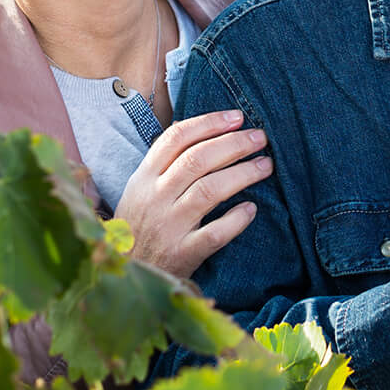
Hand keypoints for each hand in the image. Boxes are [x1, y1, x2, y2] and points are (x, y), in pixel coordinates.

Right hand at [113, 110, 271, 279]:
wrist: (124, 272)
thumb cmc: (139, 226)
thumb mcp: (139, 190)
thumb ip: (164, 163)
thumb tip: (199, 129)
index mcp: (144, 177)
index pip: (176, 138)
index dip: (209, 123)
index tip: (237, 117)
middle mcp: (155, 198)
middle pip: (197, 160)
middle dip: (233, 144)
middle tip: (259, 138)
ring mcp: (168, 227)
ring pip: (207, 191)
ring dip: (241, 174)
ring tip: (265, 166)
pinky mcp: (182, 254)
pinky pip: (214, 234)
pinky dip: (235, 220)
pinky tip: (251, 209)